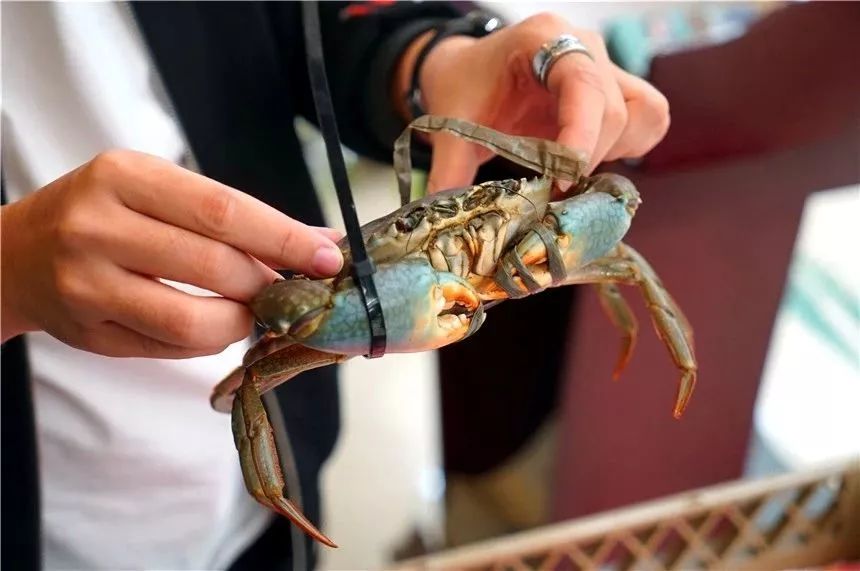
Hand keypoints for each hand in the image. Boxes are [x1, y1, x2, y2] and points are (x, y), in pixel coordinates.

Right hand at [1, 150, 343, 357]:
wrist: (15, 254)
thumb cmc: (105, 214)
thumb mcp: (157, 191)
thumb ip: (231, 217)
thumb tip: (317, 242)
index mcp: (125, 176)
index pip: (223, 210)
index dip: (284, 238)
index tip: (329, 257)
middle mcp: (98, 226)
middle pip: (214, 266)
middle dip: (267, 285)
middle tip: (290, 290)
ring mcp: (85, 284)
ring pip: (191, 320)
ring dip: (241, 321)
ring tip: (251, 310)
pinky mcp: (86, 332)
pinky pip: (169, 348)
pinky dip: (207, 342)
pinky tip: (213, 324)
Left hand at [398, 13, 670, 193]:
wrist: (470, 71)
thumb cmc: (464, 86)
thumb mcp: (450, 123)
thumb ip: (449, 167)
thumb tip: (445, 212)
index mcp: (542, 38)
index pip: (582, 83)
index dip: (581, 135)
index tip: (562, 178)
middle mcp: (585, 45)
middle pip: (616, 109)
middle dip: (587, 159)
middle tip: (551, 190)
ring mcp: (607, 64)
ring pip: (643, 113)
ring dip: (613, 154)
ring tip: (570, 172)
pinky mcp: (619, 88)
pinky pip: (648, 119)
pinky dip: (628, 147)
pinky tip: (590, 160)